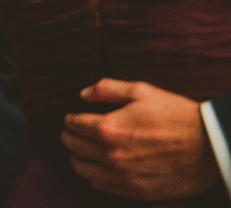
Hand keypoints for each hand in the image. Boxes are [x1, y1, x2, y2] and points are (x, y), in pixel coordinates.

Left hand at [61, 79, 220, 200]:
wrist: (209, 146)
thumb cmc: (176, 115)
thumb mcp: (141, 90)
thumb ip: (106, 88)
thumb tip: (83, 94)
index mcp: (110, 128)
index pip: (74, 125)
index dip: (70, 120)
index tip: (71, 118)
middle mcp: (112, 155)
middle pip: (74, 146)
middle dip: (70, 136)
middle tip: (72, 132)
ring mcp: (124, 176)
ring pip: (82, 169)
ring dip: (77, 157)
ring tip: (81, 150)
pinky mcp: (137, 191)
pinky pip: (101, 185)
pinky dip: (93, 175)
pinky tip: (98, 167)